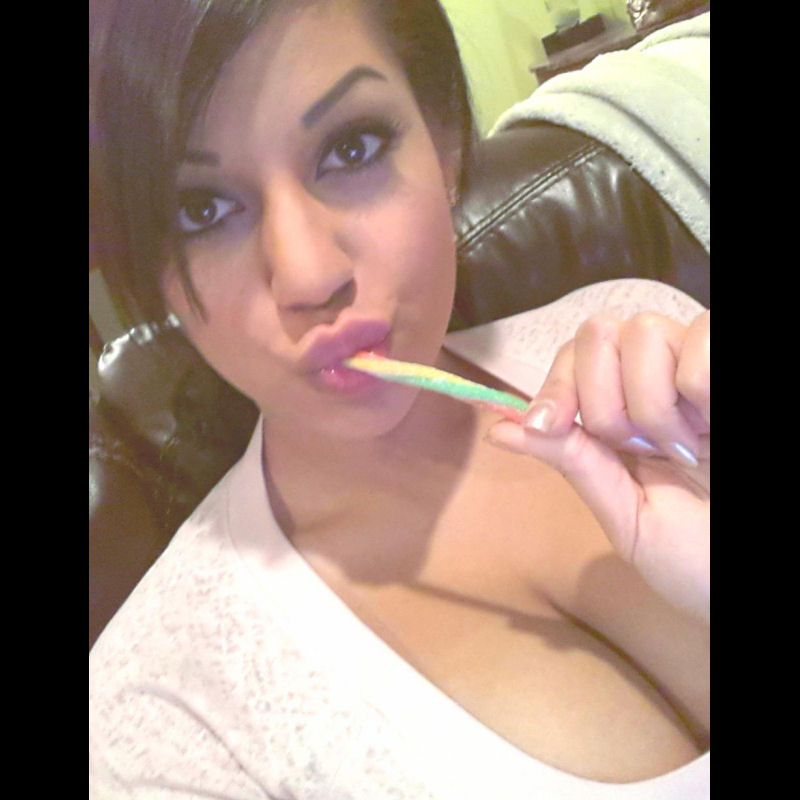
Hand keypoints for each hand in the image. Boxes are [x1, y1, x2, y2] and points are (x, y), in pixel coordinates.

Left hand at [487, 310, 709, 623]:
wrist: (744, 583)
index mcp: (623, 415)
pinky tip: (714, 423)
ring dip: (653, 401)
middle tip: (638, 450)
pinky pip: (703, 334)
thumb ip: (574, 463)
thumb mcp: (627, 516)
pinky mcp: (733, 366)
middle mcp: (658, 379)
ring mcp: (699, 368)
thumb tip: (497, 430)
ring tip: (688, 449)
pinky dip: (701, 384)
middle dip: (600, 398)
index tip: (546, 424)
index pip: (572, 358)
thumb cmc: (700, 559)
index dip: (554, 385)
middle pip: (597, 332)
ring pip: (644, 330)